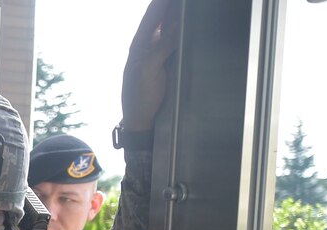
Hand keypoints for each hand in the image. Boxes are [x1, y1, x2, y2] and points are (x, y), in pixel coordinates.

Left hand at [121, 0, 180, 130]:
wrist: (141, 121)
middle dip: (170, 6)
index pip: (152, 15)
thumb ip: (161, 47)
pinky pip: (172, 42)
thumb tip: (176, 25)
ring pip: (167, 29)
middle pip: (160, 18)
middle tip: (184, 2)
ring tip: (186, 8)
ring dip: (175, 16)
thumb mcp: (149, 71)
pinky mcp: (165, 64)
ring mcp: (156, 55)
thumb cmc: (140, 97)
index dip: (162, 2)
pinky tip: (187, 27)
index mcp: (139, 45)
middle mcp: (147, 46)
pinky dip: (179, 32)